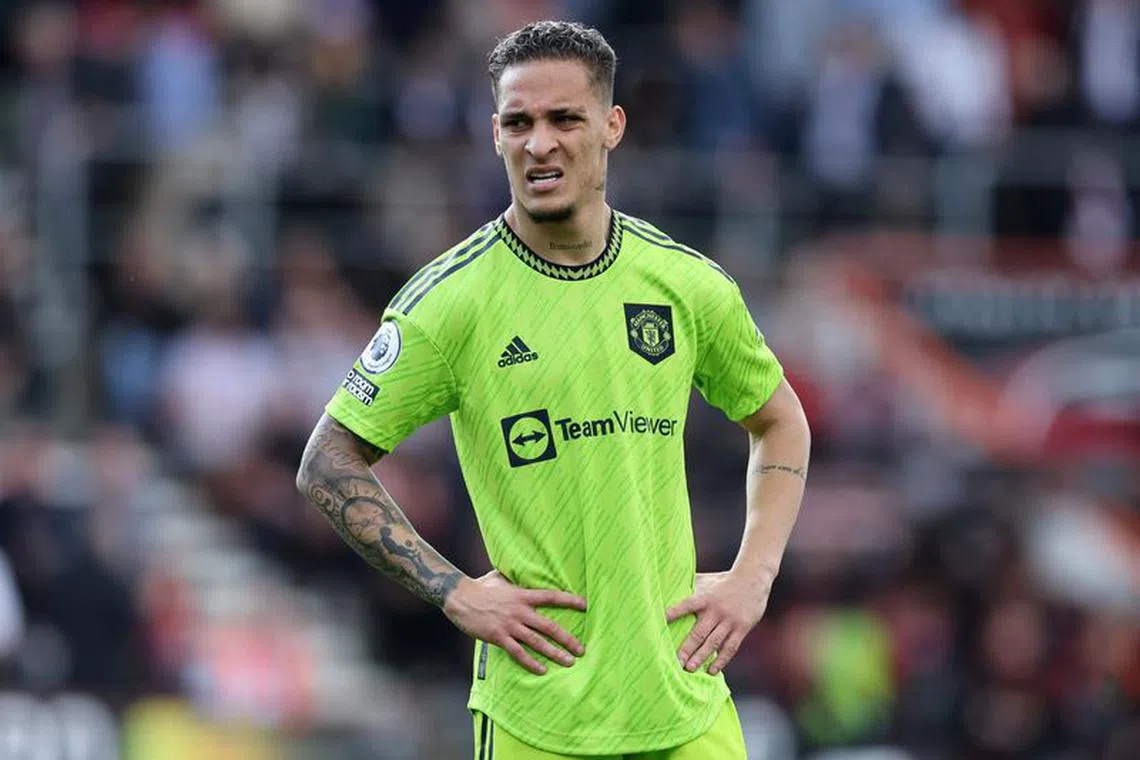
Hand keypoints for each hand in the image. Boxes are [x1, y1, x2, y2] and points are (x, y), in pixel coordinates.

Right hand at [443, 569, 586, 675]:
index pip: (552, 597)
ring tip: (569, 662)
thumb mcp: (501, 578)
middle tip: (582, 650)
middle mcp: (520, 611)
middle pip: (549, 626)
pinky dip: (531, 662)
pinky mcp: (498, 637)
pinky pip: (518, 653)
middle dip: (568, 639)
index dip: (570, 601)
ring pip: (537, 642)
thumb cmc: (480, 587)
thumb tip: (522, 571)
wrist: (459, 597)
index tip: (586, 606)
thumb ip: (514, 579)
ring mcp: (509, 625)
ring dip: (554, 653)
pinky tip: (542, 670)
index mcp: (523, 595)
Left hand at [665, 570, 770, 675]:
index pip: (686, 606)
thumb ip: (688, 585)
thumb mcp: (705, 580)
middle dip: (687, 648)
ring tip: (690, 669)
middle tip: (676, 662)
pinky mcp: (742, 628)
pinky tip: (712, 670)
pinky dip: (721, 660)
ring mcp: (730, 620)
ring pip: (714, 643)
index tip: (660, 622)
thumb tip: (667, 585)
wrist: (753, 578)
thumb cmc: (723, 581)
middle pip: (699, 632)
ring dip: (701, 657)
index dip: (673, 613)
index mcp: (704, 598)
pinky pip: (730, 647)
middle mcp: (716, 610)